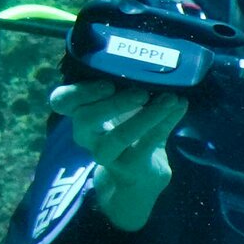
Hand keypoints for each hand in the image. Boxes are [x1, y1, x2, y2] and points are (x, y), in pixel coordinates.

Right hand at [49, 81, 187, 231]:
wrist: (137, 179)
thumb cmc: (129, 134)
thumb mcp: (125, 110)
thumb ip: (134, 90)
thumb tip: (160, 65)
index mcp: (82, 114)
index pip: (63, 101)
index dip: (79, 92)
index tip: (107, 83)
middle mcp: (87, 135)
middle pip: (85, 118)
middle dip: (113, 104)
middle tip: (141, 92)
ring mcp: (106, 154)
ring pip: (118, 136)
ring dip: (146, 116)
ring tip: (170, 99)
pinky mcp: (129, 167)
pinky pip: (147, 144)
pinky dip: (166, 122)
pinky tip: (180, 106)